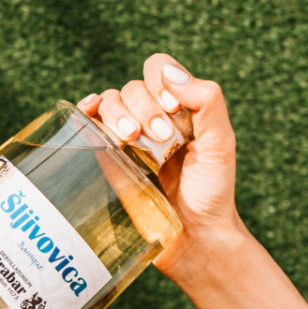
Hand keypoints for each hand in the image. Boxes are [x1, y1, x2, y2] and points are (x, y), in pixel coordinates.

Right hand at [78, 54, 240, 281]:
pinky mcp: (106, 155)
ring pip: (109, 101)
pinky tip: (89, 112)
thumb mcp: (220, 144)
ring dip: (118, 113)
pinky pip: (89, 122)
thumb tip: (171, 73)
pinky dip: (86, 109)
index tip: (173, 109)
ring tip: (131, 139)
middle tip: (162, 138)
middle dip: (144, 108)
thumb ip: (208, 102)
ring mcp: (126, 136)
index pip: (159, 70)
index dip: (160, 82)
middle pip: (132, 88)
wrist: (192, 238)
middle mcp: (151, 117)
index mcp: (180, 108)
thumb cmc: (212, 193)